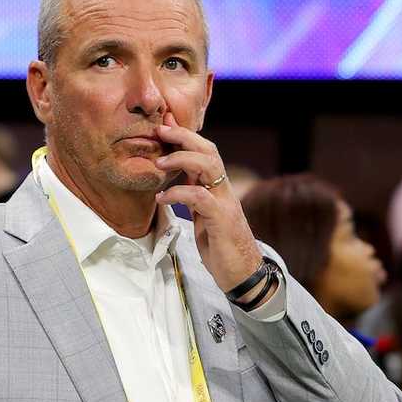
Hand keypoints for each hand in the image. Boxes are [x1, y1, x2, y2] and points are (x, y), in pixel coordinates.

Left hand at [154, 112, 262, 293]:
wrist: (242, 274)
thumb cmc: (221, 246)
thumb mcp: (203, 217)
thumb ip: (194, 196)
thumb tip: (178, 181)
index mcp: (218, 188)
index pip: (206, 152)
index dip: (186, 137)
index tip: (165, 127)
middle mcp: (224, 191)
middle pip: (209, 151)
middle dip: (184, 136)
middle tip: (160, 131)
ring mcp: (225, 204)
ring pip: (209, 166)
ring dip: (181, 159)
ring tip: (159, 163)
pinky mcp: (222, 220)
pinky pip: (199, 197)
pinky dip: (178, 193)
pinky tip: (162, 198)